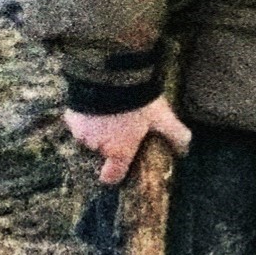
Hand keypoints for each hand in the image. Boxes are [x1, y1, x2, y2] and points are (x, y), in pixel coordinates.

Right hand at [64, 95, 187, 184]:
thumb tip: (185, 150)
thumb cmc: (139, 102)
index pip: (111, 176)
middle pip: (103, 151)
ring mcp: (80, 132)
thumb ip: (175, 135)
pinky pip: (78, 121)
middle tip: (126, 124)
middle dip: (112, 142)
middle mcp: (96, 146)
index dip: (116, 173)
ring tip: (113, 111)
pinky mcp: (70, 116)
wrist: (111, 78)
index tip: (121, 166)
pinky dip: (86, 116)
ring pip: (89, 136)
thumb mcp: (163, 118)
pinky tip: (99, 103)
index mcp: (118, 152)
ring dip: (98, 128)